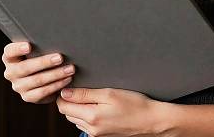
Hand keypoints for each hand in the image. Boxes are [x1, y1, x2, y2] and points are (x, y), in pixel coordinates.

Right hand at [2, 41, 74, 103]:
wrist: (45, 77)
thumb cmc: (42, 55)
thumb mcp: (39, 48)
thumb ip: (42, 44)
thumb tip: (59, 37)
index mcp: (10, 57)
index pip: (9, 51)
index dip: (18, 49)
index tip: (29, 46)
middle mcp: (11, 72)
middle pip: (25, 67)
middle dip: (44, 62)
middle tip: (60, 58)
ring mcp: (18, 86)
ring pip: (36, 80)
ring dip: (55, 74)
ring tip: (69, 69)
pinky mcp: (27, 96)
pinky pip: (42, 92)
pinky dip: (56, 85)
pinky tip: (67, 80)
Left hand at [56, 87, 170, 135]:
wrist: (151, 121)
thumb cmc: (134, 104)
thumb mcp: (110, 93)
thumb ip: (85, 93)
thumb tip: (65, 92)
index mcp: (91, 117)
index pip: (63, 106)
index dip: (63, 93)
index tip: (68, 82)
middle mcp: (91, 129)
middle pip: (68, 113)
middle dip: (70, 100)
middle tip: (80, 85)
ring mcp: (96, 134)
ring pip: (76, 119)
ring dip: (78, 107)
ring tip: (91, 95)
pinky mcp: (101, 135)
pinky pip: (86, 124)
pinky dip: (86, 113)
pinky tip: (98, 105)